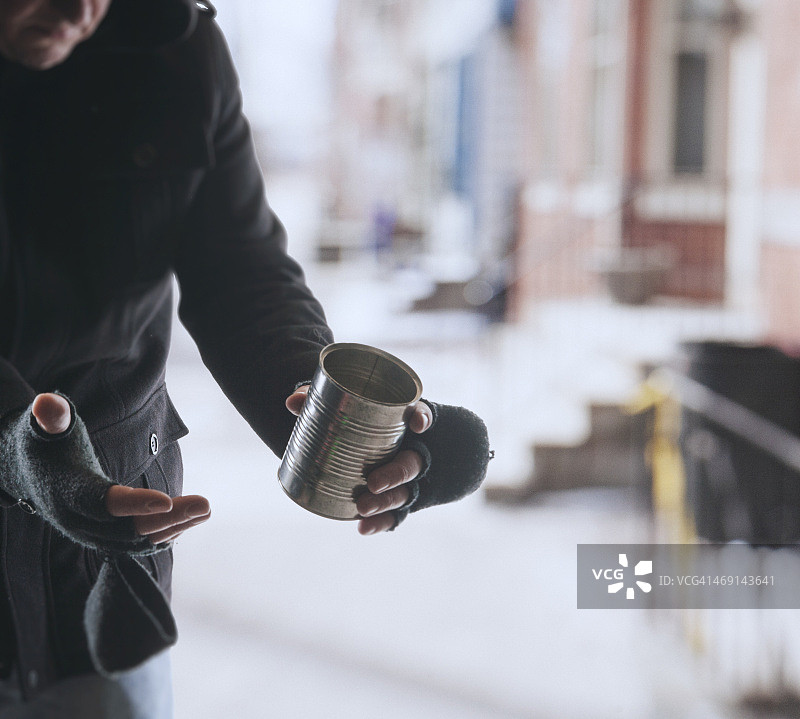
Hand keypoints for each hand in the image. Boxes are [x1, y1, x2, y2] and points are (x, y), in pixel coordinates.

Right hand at [32, 393, 210, 545]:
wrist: (30, 474)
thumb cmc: (46, 445)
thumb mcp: (44, 429)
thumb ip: (53, 418)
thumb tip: (48, 402)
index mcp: (68, 493)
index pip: (102, 503)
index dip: (133, 504)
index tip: (166, 501)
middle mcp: (80, 522)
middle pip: (128, 529)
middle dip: (169, 519)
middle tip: (205, 505)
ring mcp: (93, 534)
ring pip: (137, 539)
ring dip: (174, 527)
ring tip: (205, 510)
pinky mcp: (106, 536)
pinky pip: (139, 540)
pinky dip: (166, 532)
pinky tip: (192, 518)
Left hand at [285, 386, 431, 534]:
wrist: (348, 444)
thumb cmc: (347, 419)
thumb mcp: (334, 408)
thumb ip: (318, 401)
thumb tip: (292, 402)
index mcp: (400, 422)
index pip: (419, 416)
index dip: (422, 419)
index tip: (418, 425)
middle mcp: (407, 450)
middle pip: (412, 463)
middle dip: (396, 474)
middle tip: (373, 483)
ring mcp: (402, 478)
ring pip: (404, 492)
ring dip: (385, 502)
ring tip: (362, 508)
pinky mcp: (392, 497)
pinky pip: (393, 515)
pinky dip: (380, 522)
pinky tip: (363, 528)